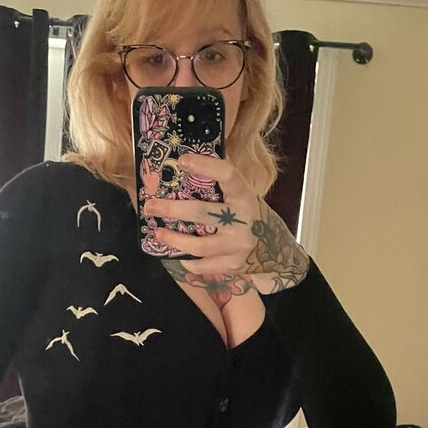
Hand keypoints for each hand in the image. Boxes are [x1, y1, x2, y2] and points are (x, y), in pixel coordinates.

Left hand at [142, 152, 310, 294]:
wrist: (277, 251)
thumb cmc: (251, 217)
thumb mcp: (243, 197)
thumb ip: (222, 188)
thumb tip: (183, 169)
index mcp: (245, 196)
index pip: (227, 174)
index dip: (204, 166)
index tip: (181, 161)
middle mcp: (243, 220)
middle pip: (202, 212)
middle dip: (172, 209)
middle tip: (150, 206)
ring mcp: (239, 245)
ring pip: (199, 245)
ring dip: (174, 239)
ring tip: (158, 232)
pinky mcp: (234, 265)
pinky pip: (204, 266)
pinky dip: (189, 261)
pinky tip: (179, 255)